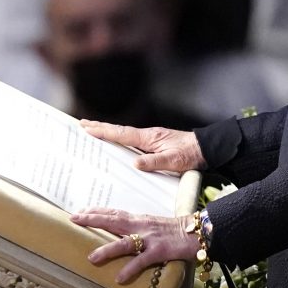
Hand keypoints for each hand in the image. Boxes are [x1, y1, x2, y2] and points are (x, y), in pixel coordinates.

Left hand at [70, 209, 198, 282]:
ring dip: (107, 250)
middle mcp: (141, 226)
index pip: (114, 213)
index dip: (96, 211)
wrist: (197, 231)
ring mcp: (150, 238)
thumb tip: (121, 231)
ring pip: (125, 243)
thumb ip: (136, 227)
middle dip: (93, 219)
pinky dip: (130, 269)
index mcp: (139, 219)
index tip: (79, 212)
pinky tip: (120, 278)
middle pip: (113, 221)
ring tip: (91, 258)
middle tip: (75, 219)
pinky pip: (142, 261)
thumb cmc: (174, 230)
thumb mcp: (152, 225)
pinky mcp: (159, 250)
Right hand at [80, 120, 205, 172]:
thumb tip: (135, 163)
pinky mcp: (155, 144)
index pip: (121, 134)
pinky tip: (116, 142)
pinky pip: (131, 140)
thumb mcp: (173, 161)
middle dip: (100, 128)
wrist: (206, 149)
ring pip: (124, 135)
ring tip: (93, 130)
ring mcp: (151, 139)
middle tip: (81, 124)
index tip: (86, 127)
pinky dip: (119, 139)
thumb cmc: (191, 154)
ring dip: (108, 132)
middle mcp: (148, 136)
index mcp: (149, 138)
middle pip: (119, 131)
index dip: (103, 131)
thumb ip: (155, 162)